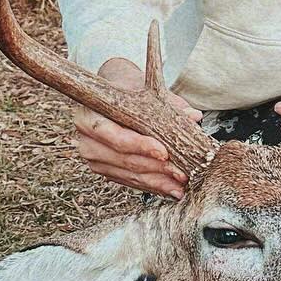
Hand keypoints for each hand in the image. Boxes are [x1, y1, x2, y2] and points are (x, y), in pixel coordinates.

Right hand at [70, 56, 203, 198]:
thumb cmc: (127, 91)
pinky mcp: (103, 170)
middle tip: (181, 173)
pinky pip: (129, 181)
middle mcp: (87, 140)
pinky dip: (151, 185)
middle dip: (156, 168)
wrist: (111, 98)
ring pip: (128, 174)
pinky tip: (170, 188)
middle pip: (125, 159)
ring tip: (180, 184)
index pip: (117, 136)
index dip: (142, 147)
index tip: (165, 153)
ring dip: (157, 182)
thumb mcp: (146, 92)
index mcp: (90, 117)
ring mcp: (93, 158)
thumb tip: (194, 116)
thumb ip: (170, 105)